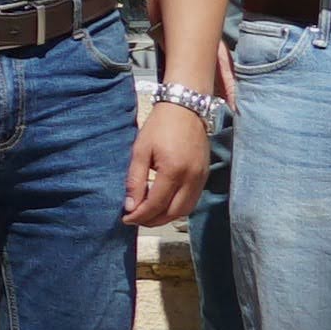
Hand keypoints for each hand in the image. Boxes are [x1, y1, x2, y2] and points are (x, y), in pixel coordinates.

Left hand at [120, 102, 210, 229]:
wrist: (185, 109)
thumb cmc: (159, 127)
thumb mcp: (140, 151)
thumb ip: (135, 180)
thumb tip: (130, 206)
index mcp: (174, 171)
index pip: (156, 204)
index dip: (140, 215)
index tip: (126, 218)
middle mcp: (192, 178)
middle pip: (173, 213)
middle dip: (153, 220)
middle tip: (135, 219)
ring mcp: (201, 178)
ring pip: (185, 210)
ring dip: (165, 216)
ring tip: (147, 214)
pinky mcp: (205, 176)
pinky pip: (192, 200)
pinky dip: (176, 207)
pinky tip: (162, 203)